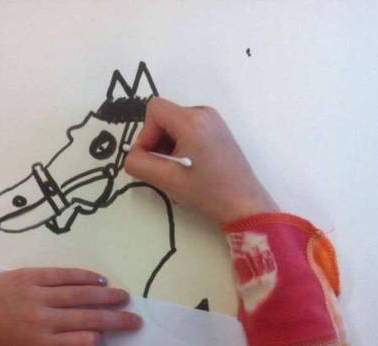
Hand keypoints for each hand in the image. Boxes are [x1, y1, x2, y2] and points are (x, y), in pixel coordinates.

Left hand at [0, 268, 140, 345]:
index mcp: (41, 344)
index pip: (83, 342)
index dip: (97, 341)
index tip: (102, 340)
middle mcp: (44, 318)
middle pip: (90, 317)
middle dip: (117, 319)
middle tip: (136, 319)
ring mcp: (39, 294)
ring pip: (82, 294)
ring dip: (106, 295)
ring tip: (125, 296)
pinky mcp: (31, 275)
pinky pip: (63, 274)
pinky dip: (84, 276)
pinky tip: (100, 279)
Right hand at [124, 97, 277, 223]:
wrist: (245, 204)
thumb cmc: (208, 192)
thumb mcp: (168, 181)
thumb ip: (139, 164)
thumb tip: (132, 156)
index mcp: (192, 120)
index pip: (153, 110)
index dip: (145, 134)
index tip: (152, 158)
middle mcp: (204, 113)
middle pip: (164, 117)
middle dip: (157, 142)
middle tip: (165, 169)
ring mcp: (214, 121)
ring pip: (175, 125)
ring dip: (168, 147)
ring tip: (179, 172)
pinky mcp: (218, 131)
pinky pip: (188, 130)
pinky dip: (181, 146)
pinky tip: (190, 168)